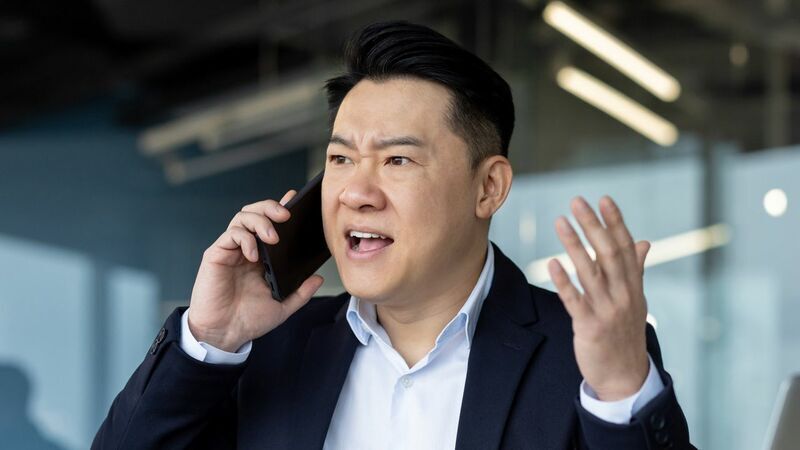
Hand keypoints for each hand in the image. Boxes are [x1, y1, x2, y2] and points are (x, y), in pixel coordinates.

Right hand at [187, 190, 323, 351]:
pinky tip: (254, 254)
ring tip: (273, 237)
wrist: (224, 334)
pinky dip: (245, 239)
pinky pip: (230, 235)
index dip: (281, 208)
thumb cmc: (248, 320)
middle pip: (255, 212)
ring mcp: (231, 250)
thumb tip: (318, 278)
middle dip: (271, 207)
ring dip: (260, 221)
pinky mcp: (216, 255)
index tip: (295, 199)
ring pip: (242, 217)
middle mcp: (246, 248)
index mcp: (262, 256)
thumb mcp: (282, 307)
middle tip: (286, 215)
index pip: (271, 223)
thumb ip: (300, 293)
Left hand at [547, 196, 650, 400]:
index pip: (624, 246)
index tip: (603, 198)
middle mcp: (623, 294)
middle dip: (592, 225)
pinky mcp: (590, 327)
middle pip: (607, 253)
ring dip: (574, 245)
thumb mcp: (635, 299)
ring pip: (589, 272)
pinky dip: (564, 281)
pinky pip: (575, 300)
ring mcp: (607, 310)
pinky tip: (551, 263)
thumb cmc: (626, 332)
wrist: (625, 375)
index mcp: (633, 285)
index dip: (614, 222)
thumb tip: (644, 241)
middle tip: (577, 201)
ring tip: (560, 222)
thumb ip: (635, 268)